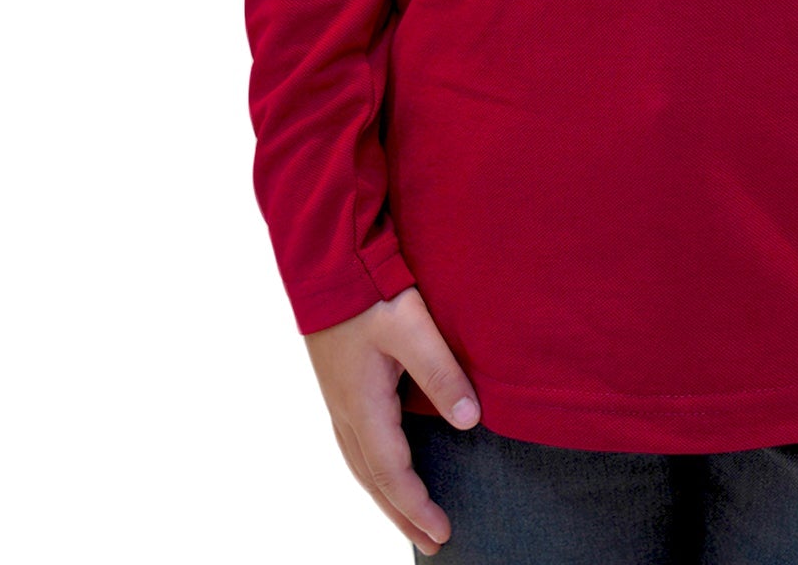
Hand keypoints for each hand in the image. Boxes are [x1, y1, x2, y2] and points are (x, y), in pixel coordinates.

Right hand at [303, 286, 480, 555]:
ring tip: (409, 517)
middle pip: (373, 479)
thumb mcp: (412, 328)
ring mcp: (338, 399)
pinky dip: (373, 468)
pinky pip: (355, 444)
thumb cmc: (370, 291)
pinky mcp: (339, 385)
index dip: (417, 506)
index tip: (442, 532)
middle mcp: (345, 410)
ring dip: (385, 495)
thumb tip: (470, 422)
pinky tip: (385, 466)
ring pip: (360, 464)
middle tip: (432, 542)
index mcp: (363, 405)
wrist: (327, 260)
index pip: (392, 473)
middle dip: (402, 513)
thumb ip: (441, 373)